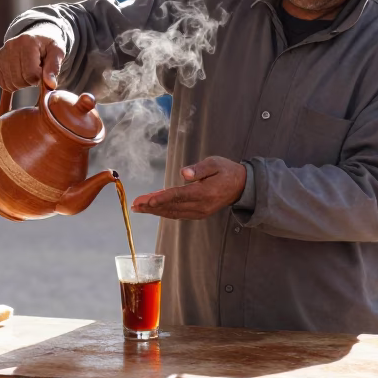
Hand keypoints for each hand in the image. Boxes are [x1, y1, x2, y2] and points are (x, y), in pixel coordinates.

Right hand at [0, 30, 64, 91]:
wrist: (37, 36)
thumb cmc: (48, 46)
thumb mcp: (57, 52)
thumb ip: (54, 67)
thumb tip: (50, 85)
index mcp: (28, 42)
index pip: (31, 74)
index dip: (39, 78)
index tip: (43, 71)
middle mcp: (11, 45)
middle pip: (19, 80)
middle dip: (30, 81)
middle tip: (36, 71)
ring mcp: (2, 53)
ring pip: (10, 84)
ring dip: (22, 84)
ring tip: (28, 71)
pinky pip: (3, 83)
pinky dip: (13, 83)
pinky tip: (20, 74)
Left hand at [132, 157, 246, 219]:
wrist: (241, 186)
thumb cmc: (226, 171)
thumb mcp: (215, 163)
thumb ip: (199, 169)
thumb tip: (184, 173)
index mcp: (204, 193)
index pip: (179, 196)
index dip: (162, 198)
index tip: (147, 200)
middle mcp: (201, 206)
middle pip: (172, 207)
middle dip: (151, 206)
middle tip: (135, 204)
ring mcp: (200, 212)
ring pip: (173, 212)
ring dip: (155, 211)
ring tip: (139, 207)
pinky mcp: (199, 214)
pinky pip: (178, 214)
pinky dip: (164, 211)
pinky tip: (153, 209)